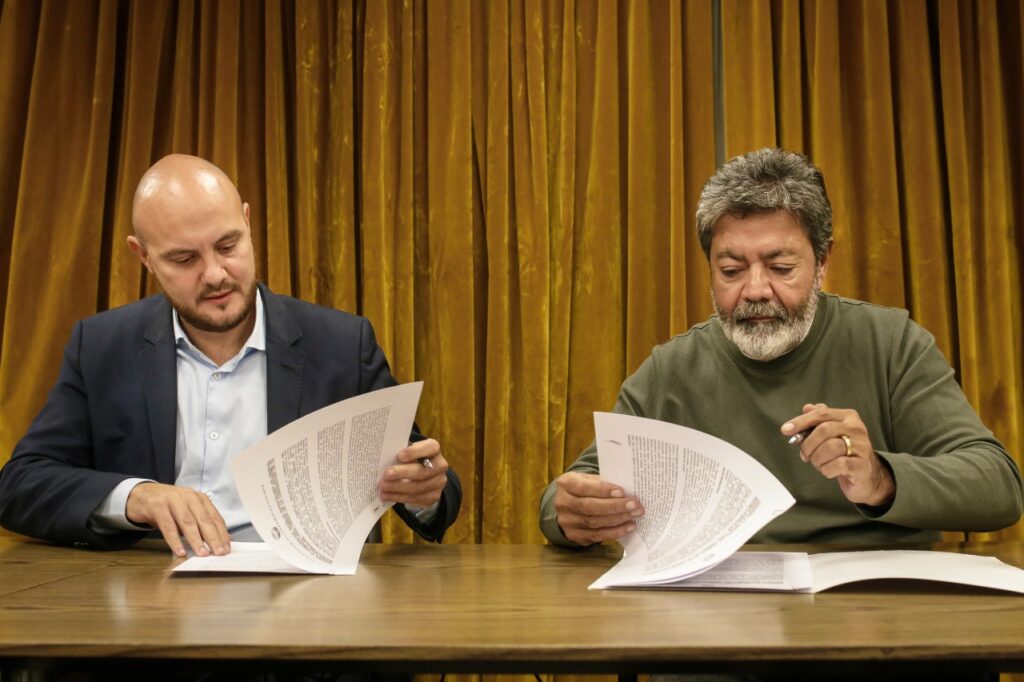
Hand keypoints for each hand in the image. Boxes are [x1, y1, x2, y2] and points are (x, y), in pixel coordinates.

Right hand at [125, 482, 230, 557]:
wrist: (142, 495)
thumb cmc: (169, 506)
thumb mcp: (188, 511)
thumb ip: (202, 524)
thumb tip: (221, 540)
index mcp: (199, 499)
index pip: (214, 517)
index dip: (222, 533)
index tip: (227, 548)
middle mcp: (189, 497)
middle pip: (204, 520)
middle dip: (213, 537)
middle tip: (219, 552)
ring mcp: (173, 501)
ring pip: (188, 523)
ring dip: (196, 540)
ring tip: (202, 553)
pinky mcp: (158, 507)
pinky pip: (168, 527)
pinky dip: (175, 541)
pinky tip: (180, 552)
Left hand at [379, 438, 448, 506]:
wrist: (424, 474)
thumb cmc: (411, 458)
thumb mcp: (408, 451)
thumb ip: (401, 453)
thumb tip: (383, 460)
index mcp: (434, 449)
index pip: (429, 448)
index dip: (415, 452)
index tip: (400, 455)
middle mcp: (440, 465)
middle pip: (423, 471)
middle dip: (403, 473)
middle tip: (386, 474)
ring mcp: (439, 482)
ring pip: (418, 488)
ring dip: (398, 488)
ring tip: (383, 487)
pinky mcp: (434, 496)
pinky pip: (416, 499)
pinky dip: (399, 497)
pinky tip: (387, 495)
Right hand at [553, 472, 643, 545]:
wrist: (568, 503)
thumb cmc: (584, 488)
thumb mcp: (588, 479)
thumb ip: (603, 483)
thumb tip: (627, 493)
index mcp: (565, 484)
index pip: (584, 488)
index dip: (603, 490)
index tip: (622, 492)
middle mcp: (562, 503)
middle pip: (589, 507)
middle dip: (615, 507)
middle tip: (635, 506)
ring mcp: (566, 522)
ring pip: (594, 523)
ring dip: (617, 520)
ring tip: (634, 516)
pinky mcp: (573, 535)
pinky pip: (596, 536)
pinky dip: (614, 532)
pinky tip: (627, 527)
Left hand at [781, 403, 895, 506]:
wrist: (866, 477)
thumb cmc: (844, 453)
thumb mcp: (831, 435)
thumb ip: (818, 421)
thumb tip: (806, 407)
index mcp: (848, 417)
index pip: (821, 414)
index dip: (801, 421)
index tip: (785, 430)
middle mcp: (857, 428)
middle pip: (823, 430)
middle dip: (808, 445)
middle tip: (805, 456)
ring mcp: (861, 446)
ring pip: (830, 447)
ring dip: (817, 459)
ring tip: (819, 464)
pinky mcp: (861, 465)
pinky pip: (837, 465)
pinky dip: (826, 470)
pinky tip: (828, 471)